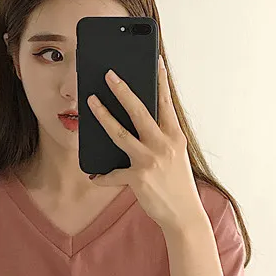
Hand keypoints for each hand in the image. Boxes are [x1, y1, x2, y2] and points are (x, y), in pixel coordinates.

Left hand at [86, 56, 205, 231]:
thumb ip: (160, 137)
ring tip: (90, 102)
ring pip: (120, 133)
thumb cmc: (177, 183)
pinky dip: (102, 176)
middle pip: (139, 111)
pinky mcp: (138, 177)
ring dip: (103, 116)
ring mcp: (150, 160)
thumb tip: (137, 121)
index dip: (160, 80)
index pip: (165, 102)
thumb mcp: (175, 155)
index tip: (155, 60)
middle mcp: (164, 144)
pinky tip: (94, 176)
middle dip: (122, 90)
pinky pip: (112, 174)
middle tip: (109, 74)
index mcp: (175, 136)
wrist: (184, 215)